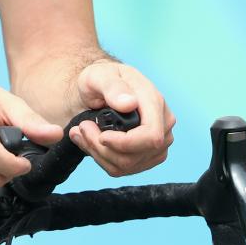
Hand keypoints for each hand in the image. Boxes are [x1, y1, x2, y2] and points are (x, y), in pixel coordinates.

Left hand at [69, 59, 174, 176]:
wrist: (100, 89)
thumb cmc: (101, 79)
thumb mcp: (100, 75)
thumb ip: (112, 87)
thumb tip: (129, 103)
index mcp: (155, 102)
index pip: (151, 136)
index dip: (125, 143)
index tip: (101, 135)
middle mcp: (163, 125)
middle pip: (136, 155)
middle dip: (102, 147)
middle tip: (82, 128)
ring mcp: (158, 144)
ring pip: (127, 166)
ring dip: (98, 152)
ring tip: (82, 132)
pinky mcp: (147, 157)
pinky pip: (123, 169)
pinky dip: (101, 158)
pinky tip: (90, 141)